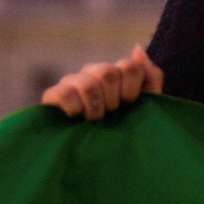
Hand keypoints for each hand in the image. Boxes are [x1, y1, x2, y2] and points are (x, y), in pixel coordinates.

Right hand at [41, 45, 163, 120]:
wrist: (99, 156)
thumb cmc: (124, 129)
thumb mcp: (145, 106)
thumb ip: (150, 77)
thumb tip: (136, 48)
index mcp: (116, 72)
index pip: (129, 67)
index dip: (131, 90)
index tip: (128, 105)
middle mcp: (93, 72)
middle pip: (108, 73)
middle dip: (113, 101)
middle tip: (110, 115)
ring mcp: (72, 81)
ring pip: (88, 84)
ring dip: (95, 108)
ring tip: (94, 121)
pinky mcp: (53, 95)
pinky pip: (64, 93)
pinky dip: (75, 109)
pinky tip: (77, 119)